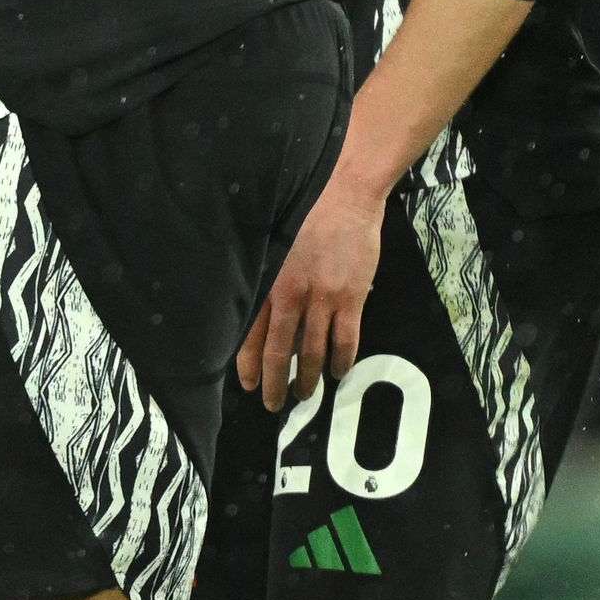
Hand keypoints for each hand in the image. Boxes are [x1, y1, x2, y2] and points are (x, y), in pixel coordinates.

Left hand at [242, 169, 385, 400]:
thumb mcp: (275, 246)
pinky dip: (341, 361)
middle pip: (278, 352)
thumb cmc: (307, 215)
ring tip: (306, 395)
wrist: (345, 195)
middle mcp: (292, 296)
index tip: (248, 385)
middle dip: (275, 384)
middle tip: (273, 405)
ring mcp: (323, 299)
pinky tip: (338, 372)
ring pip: (311, 352)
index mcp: (268, 283)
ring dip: (308, 379)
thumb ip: (269, 279)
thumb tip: (264, 312)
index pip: (250, 334)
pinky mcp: (350, 298)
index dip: (248, 365)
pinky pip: (345, 340)